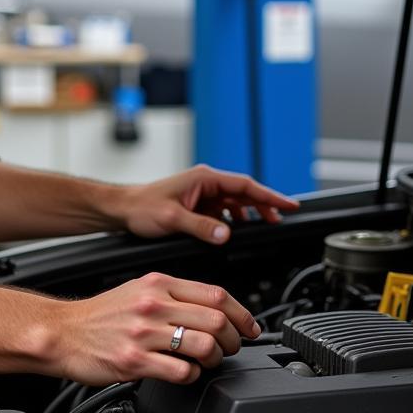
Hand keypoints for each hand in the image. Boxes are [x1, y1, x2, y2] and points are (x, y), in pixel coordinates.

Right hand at [58, 271, 259, 384]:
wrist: (63, 331)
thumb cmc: (100, 314)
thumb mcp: (138, 290)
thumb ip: (173, 294)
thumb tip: (213, 308)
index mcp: (157, 283)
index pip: (215, 294)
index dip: (242, 314)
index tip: (249, 328)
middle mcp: (152, 304)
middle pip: (217, 320)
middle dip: (234, 340)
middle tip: (231, 349)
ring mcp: (144, 333)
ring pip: (204, 346)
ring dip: (216, 359)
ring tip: (208, 362)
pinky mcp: (135, 361)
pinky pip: (182, 371)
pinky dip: (193, 376)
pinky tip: (185, 373)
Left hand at [113, 164, 299, 245]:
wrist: (123, 209)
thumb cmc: (142, 208)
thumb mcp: (172, 218)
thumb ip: (200, 226)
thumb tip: (226, 233)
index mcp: (203, 179)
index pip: (245, 185)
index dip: (270, 196)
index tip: (289, 205)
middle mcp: (204, 183)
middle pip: (244, 192)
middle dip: (265, 204)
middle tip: (283, 219)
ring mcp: (201, 193)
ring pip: (235, 201)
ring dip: (250, 212)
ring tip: (265, 225)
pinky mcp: (196, 204)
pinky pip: (223, 209)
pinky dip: (234, 218)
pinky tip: (237, 230)